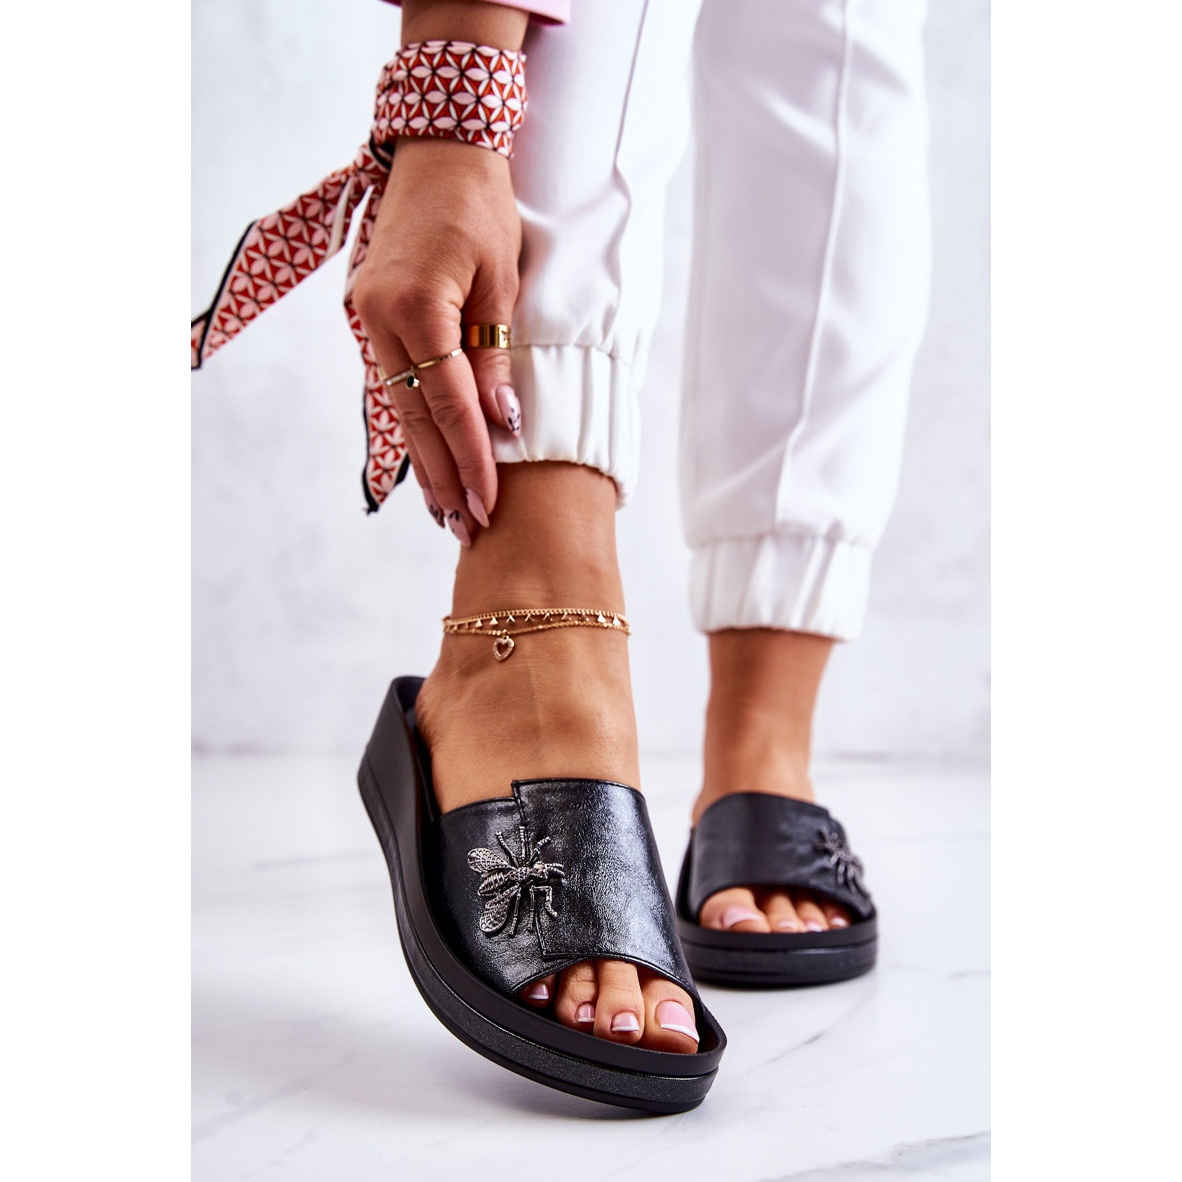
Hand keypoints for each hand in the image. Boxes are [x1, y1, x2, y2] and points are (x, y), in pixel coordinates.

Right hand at [353, 137, 521, 543]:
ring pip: (399, 408)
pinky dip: (413, 426)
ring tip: (445, 511)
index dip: (472, 457)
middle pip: (416, 417)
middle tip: (466, 527)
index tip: (490, 503)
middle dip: (444, 476)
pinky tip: (426, 460)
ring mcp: (366, 318)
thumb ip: (495, 355)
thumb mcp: (502, 280)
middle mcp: (380, 318)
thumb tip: (504, 423)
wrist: (437, 152)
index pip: (450, 402)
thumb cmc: (481, 207)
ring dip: (424, 461)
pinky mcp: (368, 317)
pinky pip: (392, 385)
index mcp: (418, 304)